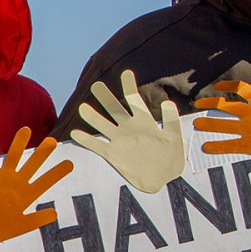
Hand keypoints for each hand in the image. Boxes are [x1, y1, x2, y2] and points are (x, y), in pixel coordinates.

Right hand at [0, 127, 71, 244]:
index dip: (57, 172)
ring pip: (13, 157)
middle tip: (53, 142)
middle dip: (42, 153)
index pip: (45, 181)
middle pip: (32, 164)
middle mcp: (16, 182)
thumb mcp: (20, 226)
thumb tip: (55, 213)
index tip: (70, 164)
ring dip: (19, 144)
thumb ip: (36, 220)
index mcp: (27, 194)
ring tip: (26, 130)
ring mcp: (2, 177)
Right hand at [69, 72, 184, 192]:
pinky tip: (76, 133)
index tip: (126, 72)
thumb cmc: (171, 159)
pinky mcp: (113, 154)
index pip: (133, 99)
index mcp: (144, 121)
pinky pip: (96, 145)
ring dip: (93, 117)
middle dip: (105, 97)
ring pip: (102, 124)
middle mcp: (129, 128)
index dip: (129, 85)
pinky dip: (86, 139)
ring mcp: (119, 140)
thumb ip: (171, 120)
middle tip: (96, 85)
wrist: (163, 179)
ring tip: (83, 107)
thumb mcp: (174, 138)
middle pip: (113, 109)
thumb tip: (167, 102)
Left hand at [194, 79, 250, 162]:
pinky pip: (230, 145)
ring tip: (196, 123)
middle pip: (224, 105)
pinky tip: (206, 147)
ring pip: (223, 124)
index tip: (217, 87)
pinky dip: (217, 146)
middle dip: (209, 104)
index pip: (240, 89)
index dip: (226, 86)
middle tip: (198, 104)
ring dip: (208, 123)